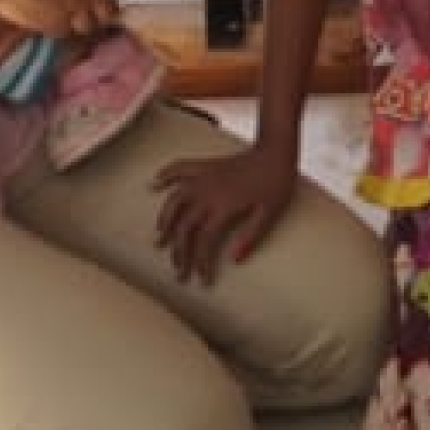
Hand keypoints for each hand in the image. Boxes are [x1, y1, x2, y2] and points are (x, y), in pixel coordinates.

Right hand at [154, 136, 303, 281]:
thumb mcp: (269, 213)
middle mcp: (208, 192)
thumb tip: (234, 261)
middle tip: (179, 270)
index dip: (201, 262)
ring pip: (175, 200)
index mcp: (224, 206)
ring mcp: (204, 177)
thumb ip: (250, 237)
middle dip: (179, 251)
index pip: (205, 241)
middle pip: (185, 226)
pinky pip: (180, 168)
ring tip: (159, 238)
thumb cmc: (276, 182)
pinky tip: (154, 183)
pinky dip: (165, 175)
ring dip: (165, 220)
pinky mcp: (205, 165)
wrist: (276, 150)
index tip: (202, 279)